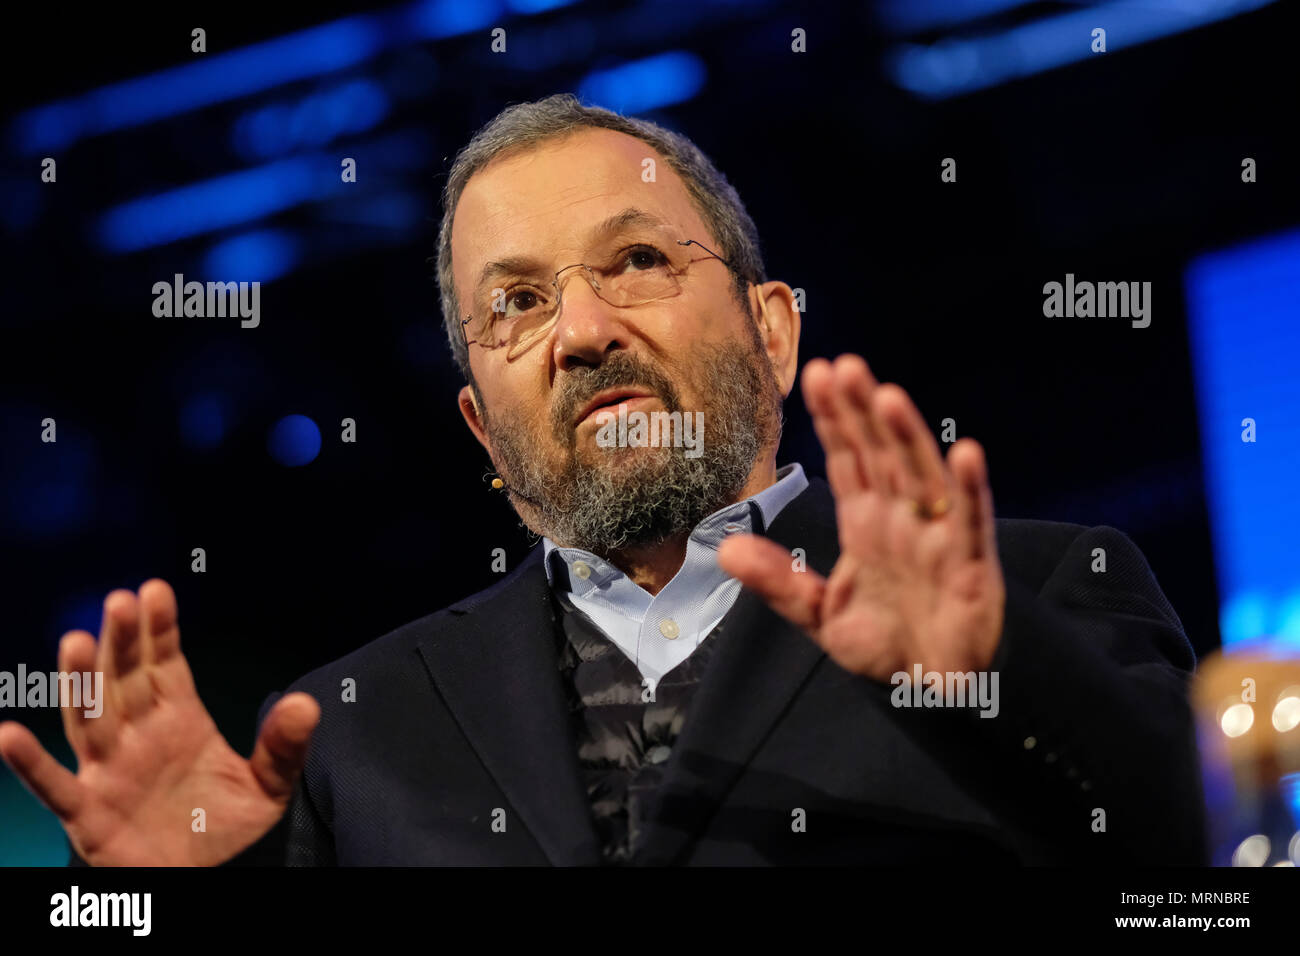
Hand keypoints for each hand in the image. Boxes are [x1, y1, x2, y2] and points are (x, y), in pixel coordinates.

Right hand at [0, 580, 318, 865]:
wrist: (210, 881)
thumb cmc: (229, 830)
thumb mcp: (268, 786)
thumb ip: (283, 747)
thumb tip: (306, 703)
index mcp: (180, 721)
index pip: (165, 665)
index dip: (159, 630)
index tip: (156, 589)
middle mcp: (139, 738)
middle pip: (125, 681)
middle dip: (122, 642)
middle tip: (120, 601)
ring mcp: (110, 772)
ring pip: (91, 718)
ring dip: (80, 683)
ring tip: (75, 641)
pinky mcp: (89, 813)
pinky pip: (55, 787)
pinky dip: (30, 764)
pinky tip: (9, 735)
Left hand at [718, 354, 1004, 680]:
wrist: (935, 692)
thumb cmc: (887, 646)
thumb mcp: (819, 614)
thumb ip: (778, 581)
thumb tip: (725, 549)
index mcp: (865, 523)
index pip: (847, 459)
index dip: (834, 419)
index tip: (817, 375)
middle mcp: (900, 518)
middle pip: (880, 453)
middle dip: (862, 411)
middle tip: (843, 365)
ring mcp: (936, 535)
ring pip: (921, 474)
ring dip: (906, 436)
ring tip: (886, 397)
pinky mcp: (969, 562)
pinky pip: (970, 519)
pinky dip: (970, 487)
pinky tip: (965, 453)